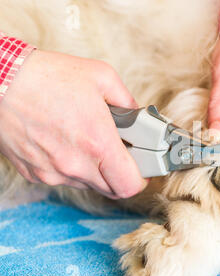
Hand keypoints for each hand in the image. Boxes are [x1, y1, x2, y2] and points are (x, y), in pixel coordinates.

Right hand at [0, 50, 146, 198]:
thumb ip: (127, 101)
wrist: (0, 80)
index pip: (129, 185)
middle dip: (120, 174)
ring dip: (95, 170)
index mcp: (97, 143)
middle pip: (111, 190)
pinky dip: (71, 167)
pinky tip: (65, 142)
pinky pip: (63, 178)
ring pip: (87, 185)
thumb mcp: (101, 77)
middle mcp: (74, 164)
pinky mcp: (34, 173)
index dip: (140, 179)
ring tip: (87, 141)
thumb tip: (137, 115)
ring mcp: (52, 172)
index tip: (141, 167)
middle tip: (118, 152)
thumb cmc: (48, 76)